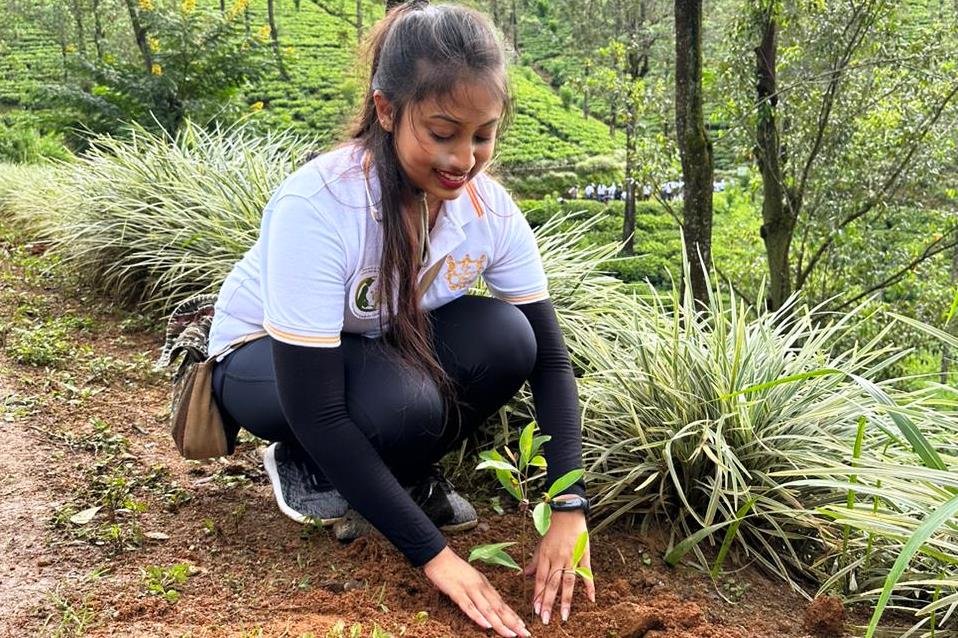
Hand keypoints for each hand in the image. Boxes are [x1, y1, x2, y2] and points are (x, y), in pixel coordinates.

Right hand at [423, 546, 530, 637]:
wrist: (439, 556)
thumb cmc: (454, 569)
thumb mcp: (472, 579)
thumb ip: (481, 592)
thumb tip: (490, 606)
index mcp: (485, 585)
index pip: (502, 603)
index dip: (513, 616)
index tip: (523, 626)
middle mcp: (481, 587)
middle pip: (499, 608)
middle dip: (512, 622)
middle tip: (524, 634)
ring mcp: (469, 590)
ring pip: (487, 609)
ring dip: (500, 623)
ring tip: (511, 634)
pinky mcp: (456, 592)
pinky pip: (468, 606)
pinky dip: (478, 616)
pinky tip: (486, 625)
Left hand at [522, 508, 595, 624]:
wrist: (568, 512)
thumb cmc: (553, 529)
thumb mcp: (540, 544)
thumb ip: (534, 562)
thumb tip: (523, 575)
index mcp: (546, 555)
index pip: (541, 579)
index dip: (538, 595)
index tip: (536, 610)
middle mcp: (558, 558)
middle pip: (553, 584)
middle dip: (548, 603)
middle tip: (546, 619)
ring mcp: (572, 557)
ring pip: (568, 581)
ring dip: (566, 600)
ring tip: (564, 616)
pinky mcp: (584, 555)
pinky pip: (586, 572)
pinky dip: (589, 586)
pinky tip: (591, 599)